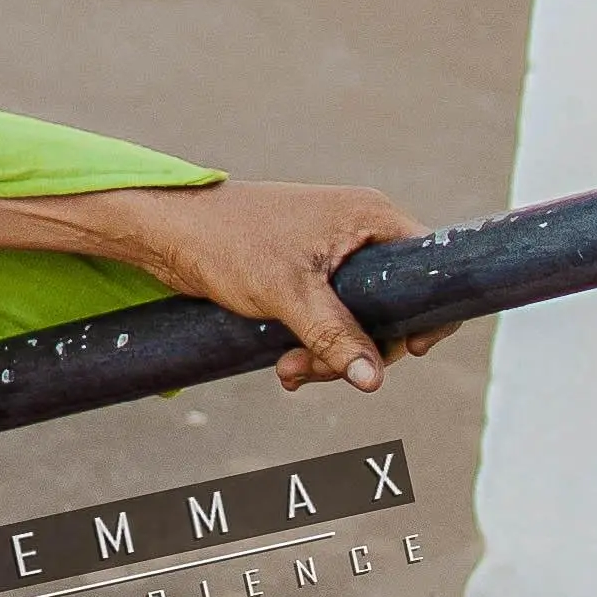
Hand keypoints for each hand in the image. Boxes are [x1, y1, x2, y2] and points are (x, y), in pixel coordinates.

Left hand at [55, 179, 425, 394]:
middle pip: (393, 307)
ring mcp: (333, 256)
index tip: (407, 351)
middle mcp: (359, 232)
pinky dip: (312, 347)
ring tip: (287, 371)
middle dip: (358, 349)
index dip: (427, 314)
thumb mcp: (287, 294)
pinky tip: (283, 366)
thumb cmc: (227, 243)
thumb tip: (375, 379)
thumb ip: (335, 335)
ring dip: (328, 356)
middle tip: (312, 369)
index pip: (430, 265)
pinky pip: (329, 321)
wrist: (166, 233)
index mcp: (370, 217)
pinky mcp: (307, 277)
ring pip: (358, 322)